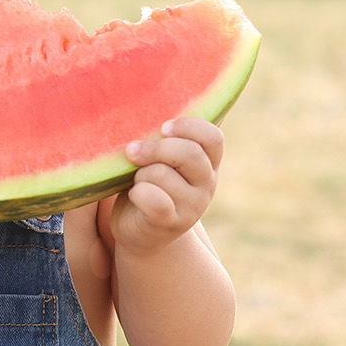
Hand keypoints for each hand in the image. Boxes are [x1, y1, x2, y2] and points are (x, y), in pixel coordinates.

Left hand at [110, 117, 223, 255]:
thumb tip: (140, 113)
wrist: (142, 232)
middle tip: (132, 150)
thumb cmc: (148, 185)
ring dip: (140, 174)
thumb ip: (163, 141)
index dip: (188, 127)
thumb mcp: (160, 161)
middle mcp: (207, 184)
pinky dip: (137, 192)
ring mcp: (192, 206)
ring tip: (136, 182)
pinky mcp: (171, 222)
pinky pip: (154, 198)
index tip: (163, 127)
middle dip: (154, 147)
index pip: (213, 137)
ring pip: (162, 173)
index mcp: (208, 163)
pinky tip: (134, 195)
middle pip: (188, 153)